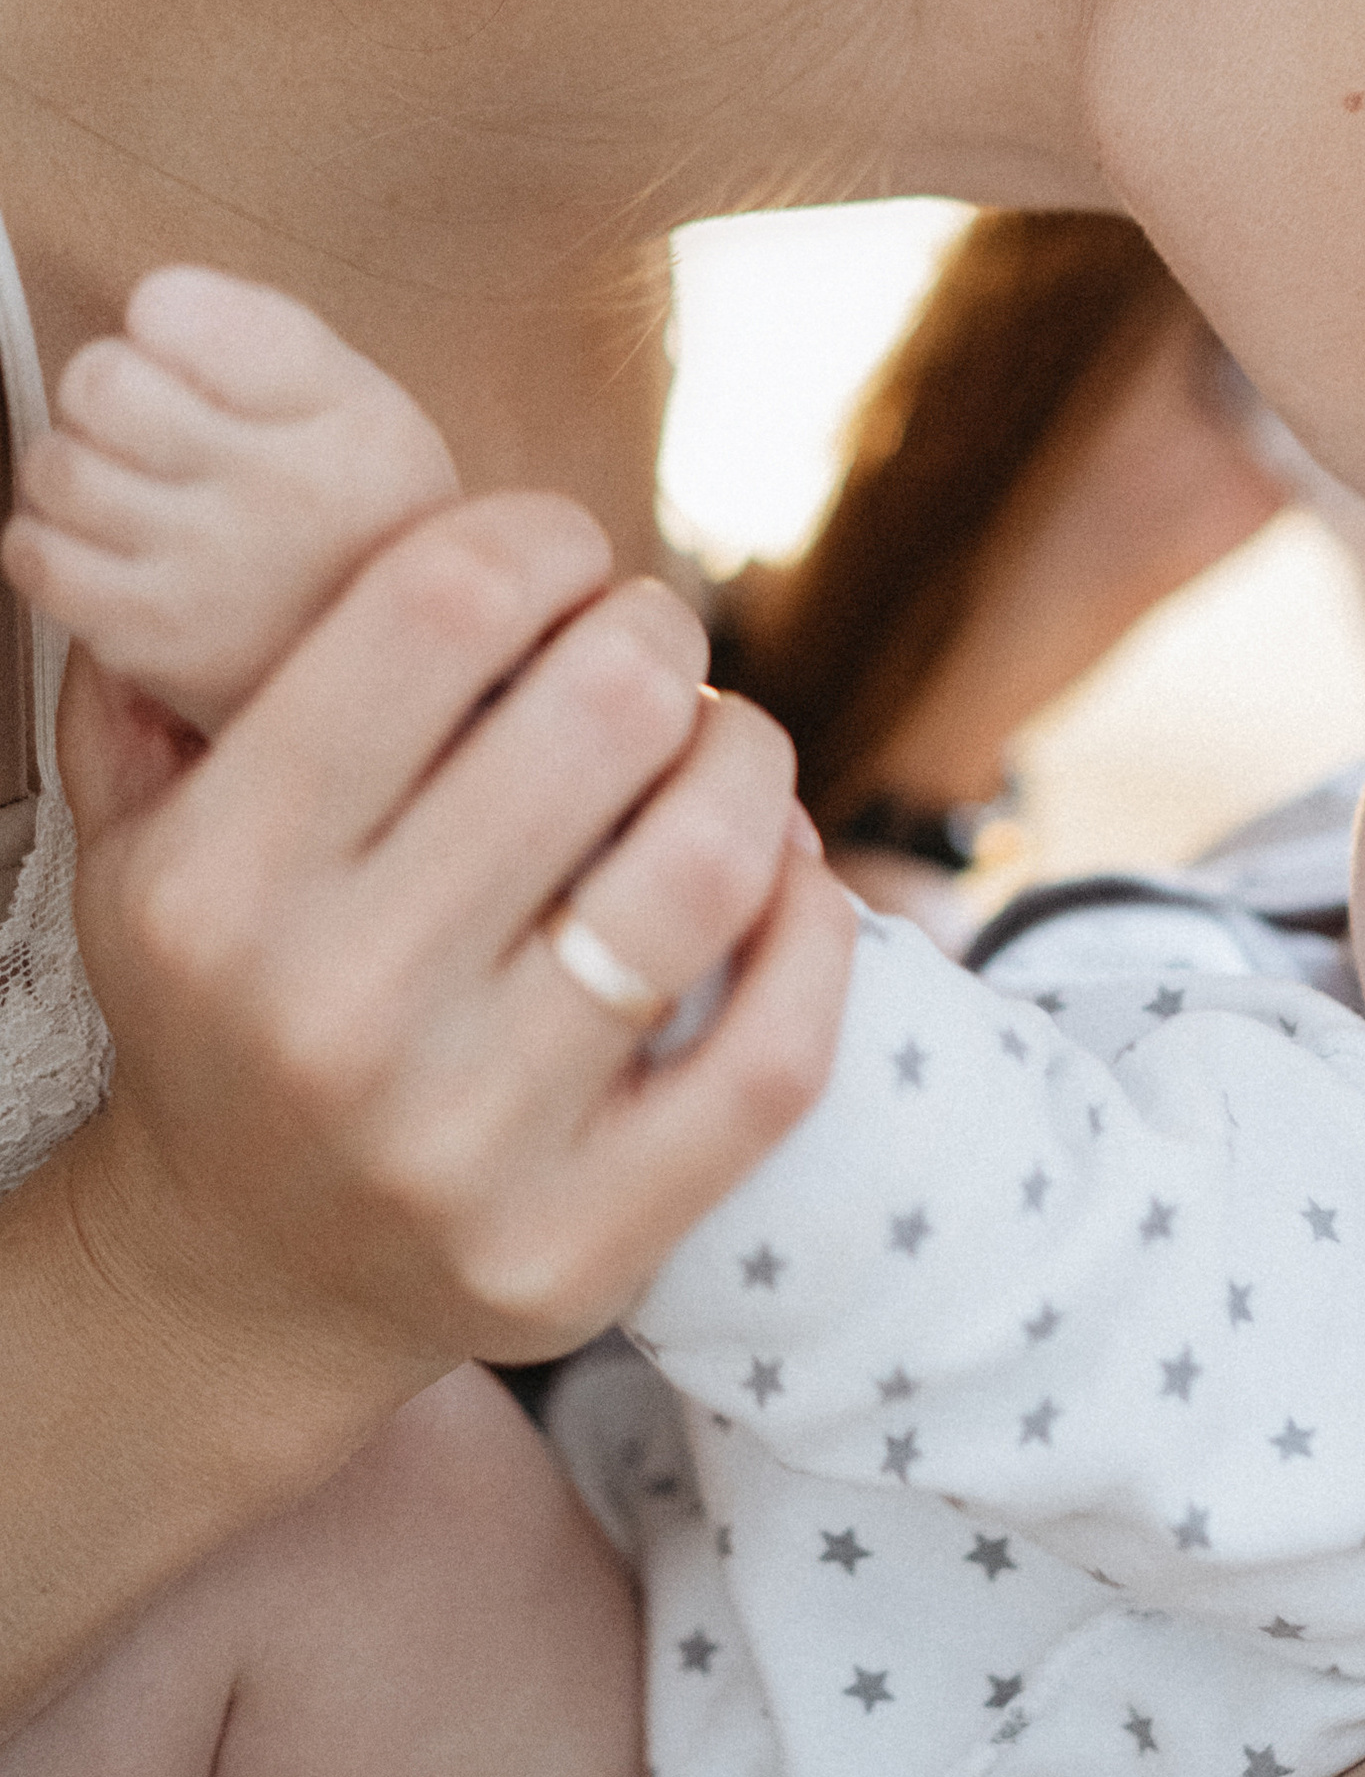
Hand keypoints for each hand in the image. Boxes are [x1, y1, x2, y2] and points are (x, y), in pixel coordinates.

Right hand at [53, 491, 853, 1395]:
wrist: (237, 1282)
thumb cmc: (222, 1008)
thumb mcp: (138, 843)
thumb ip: (163, 672)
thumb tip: (246, 493)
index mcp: (219, 881)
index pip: (440, 604)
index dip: (540, 541)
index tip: (562, 556)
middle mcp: (333, 1011)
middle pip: (602, 711)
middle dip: (657, 637)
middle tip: (651, 648)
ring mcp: (464, 1143)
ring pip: (706, 869)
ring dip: (751, 759)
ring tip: (724, 745)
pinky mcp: (580, 1247)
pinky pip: (774, 1051)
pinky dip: (814, 928)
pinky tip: (786, 874)